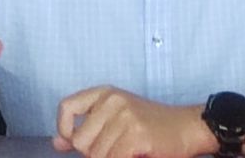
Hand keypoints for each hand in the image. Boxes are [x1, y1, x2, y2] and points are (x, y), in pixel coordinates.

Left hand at [53, 86, 211, 157]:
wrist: (187, 127)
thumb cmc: (151, 126)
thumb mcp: (116, 119)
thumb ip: (86, 129)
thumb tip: (57, 143)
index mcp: (105, 93)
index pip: (67, 107)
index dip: (65, 130)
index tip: (72, 143)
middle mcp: (112, 100)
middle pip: (80, 141)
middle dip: (94, 153)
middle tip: (116, 148)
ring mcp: (124, 117)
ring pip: (96, 155)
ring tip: (127, 151)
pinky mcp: (135, 135)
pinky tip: (135, 154)